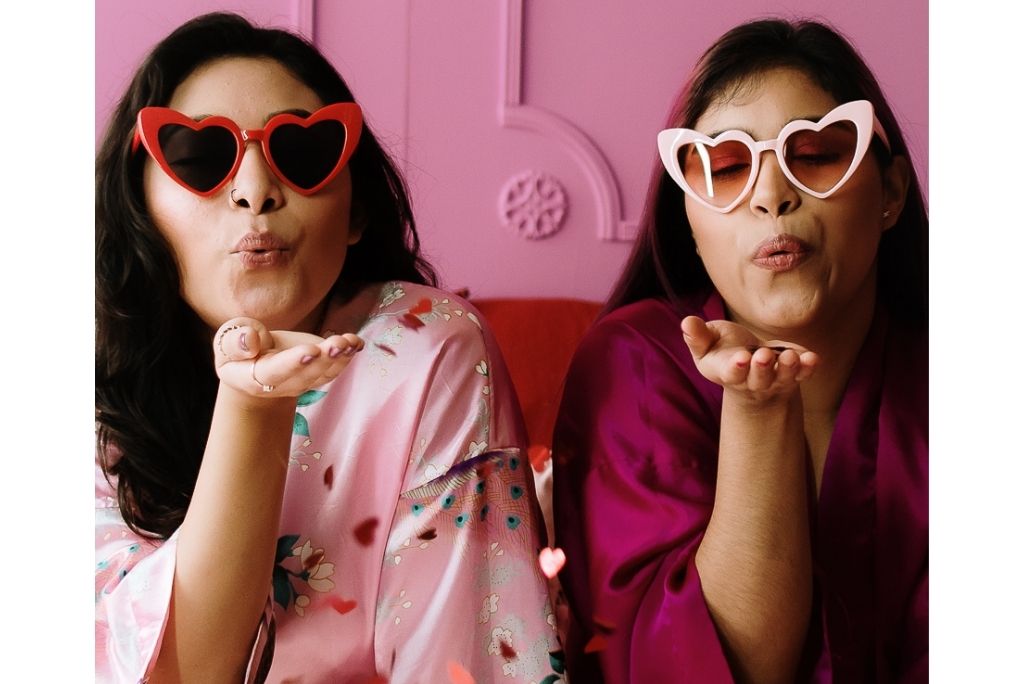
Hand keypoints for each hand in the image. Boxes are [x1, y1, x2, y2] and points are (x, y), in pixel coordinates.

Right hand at [212, 318, 364, 398]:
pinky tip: (357, 342)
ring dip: (341, 358)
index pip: (275, 373)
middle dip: (324, 360)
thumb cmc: (237, 352)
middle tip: (338, 345)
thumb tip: (251, 340)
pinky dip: (349, 354)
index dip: (294, 363)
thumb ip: (235, 342)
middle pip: (305, 376)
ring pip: (324, 374)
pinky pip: (335, 367)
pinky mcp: (318, 372)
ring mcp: (303, 382)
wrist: (252, 366)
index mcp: (254, 378)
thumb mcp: (225, 343)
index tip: (311, 351)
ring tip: (350, 342)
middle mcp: (282, 385)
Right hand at [680, 316, 817, 402]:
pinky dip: (808, 367)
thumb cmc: (722, 351)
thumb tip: (686, 322)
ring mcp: (774, 379)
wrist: (748, 365)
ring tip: (790, 355)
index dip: (736, 368)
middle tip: (764, 355)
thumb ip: (697, 336)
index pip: (731, 374)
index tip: (740, 358)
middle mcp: (752, 381)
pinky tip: (812, 358)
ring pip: (782, 378)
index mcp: (727, 373)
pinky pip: (802, 374)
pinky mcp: (793, 373)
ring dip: (787, 368)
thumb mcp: (705, 344)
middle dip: (762, 368)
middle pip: (758, 379)